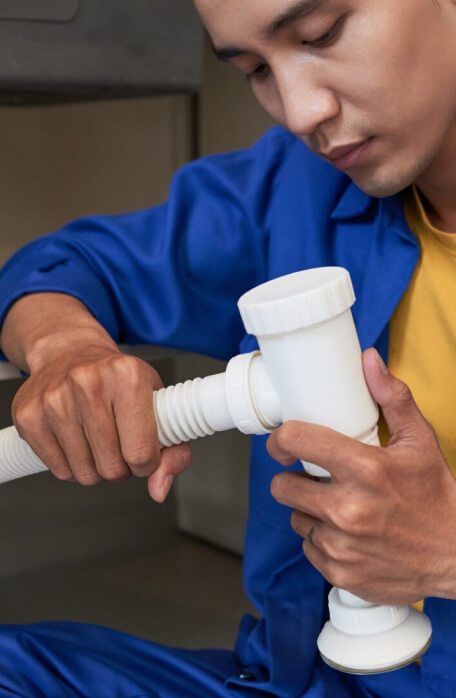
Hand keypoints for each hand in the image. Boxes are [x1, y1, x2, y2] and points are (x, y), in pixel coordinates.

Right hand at [12, 338, 189, 501]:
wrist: (70, 353)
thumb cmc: (119, 381)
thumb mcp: (159, 404)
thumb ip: (174, 451)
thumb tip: (159, 489)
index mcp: (128, 376)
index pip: (141, 452)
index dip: (146, 464)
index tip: (144, 452)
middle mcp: (89, 382)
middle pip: (112, 468)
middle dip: (121, 467)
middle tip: (120, 444)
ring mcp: (54, 399)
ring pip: (84, 473)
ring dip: (96, 468)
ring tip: (98, 440)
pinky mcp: (29, 415)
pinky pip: (59, 470)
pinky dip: (72, 466)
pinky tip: (76, 440)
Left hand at [267, 347, 455, 604]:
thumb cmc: (437, 497)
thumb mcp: (419, 441)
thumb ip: (392, 398)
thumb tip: (368, 360)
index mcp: (365, 469)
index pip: (296, 440)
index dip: (281, 439)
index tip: (283, 442)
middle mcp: (348, 509)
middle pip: (282, 485)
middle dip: (294, 478)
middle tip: (316, 477)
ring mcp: (341, 545)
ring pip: (296, 517)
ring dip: (310, 510)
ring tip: (338, 506)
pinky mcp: (340, 573)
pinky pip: (309, 548)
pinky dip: (322, 540)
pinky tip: (347, 534)